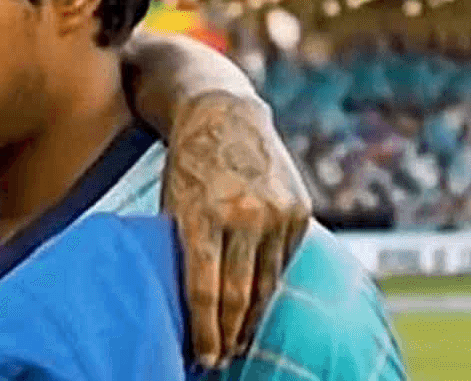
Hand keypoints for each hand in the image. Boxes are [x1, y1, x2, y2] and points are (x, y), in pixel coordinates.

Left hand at [161, 90, 309, 368]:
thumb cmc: (186, 167)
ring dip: (252, 317)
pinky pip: (283, 261)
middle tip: (221, 359)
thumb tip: (188, 306)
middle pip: (238, 294)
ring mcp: (276, 212)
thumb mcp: (172, 203)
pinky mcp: (298, 210)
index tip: (203, 358)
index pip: (205, 289)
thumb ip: (182, 248)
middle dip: (228, 334)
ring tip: (238, 340)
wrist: (223, 114)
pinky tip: (258, 302)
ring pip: (266, 284)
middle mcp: (244, 215)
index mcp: (202, 214)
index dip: (205, 331)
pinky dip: (269, 284)